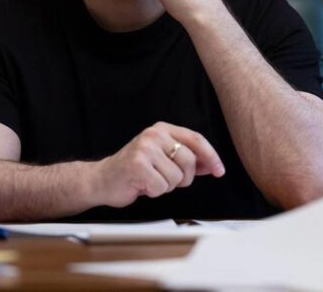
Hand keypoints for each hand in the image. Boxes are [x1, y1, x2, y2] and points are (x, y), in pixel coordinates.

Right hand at [92, 122, 224, 208]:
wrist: (102, 180)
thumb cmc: (134, 171)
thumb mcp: (162, 159)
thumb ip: (186, 160)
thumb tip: (211, 165)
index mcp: (161, 130)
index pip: (195, 139)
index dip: (211, 156)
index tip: (219, 170)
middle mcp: (153, 135)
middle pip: (189, 161)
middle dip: (183, 178)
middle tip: (165, 179)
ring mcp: (144, 149)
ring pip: (176, 177)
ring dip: (166, 186)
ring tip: (150, 181)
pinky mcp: (138, 165)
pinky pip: (161, 187)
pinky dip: (154, 192)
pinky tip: (142, 185)